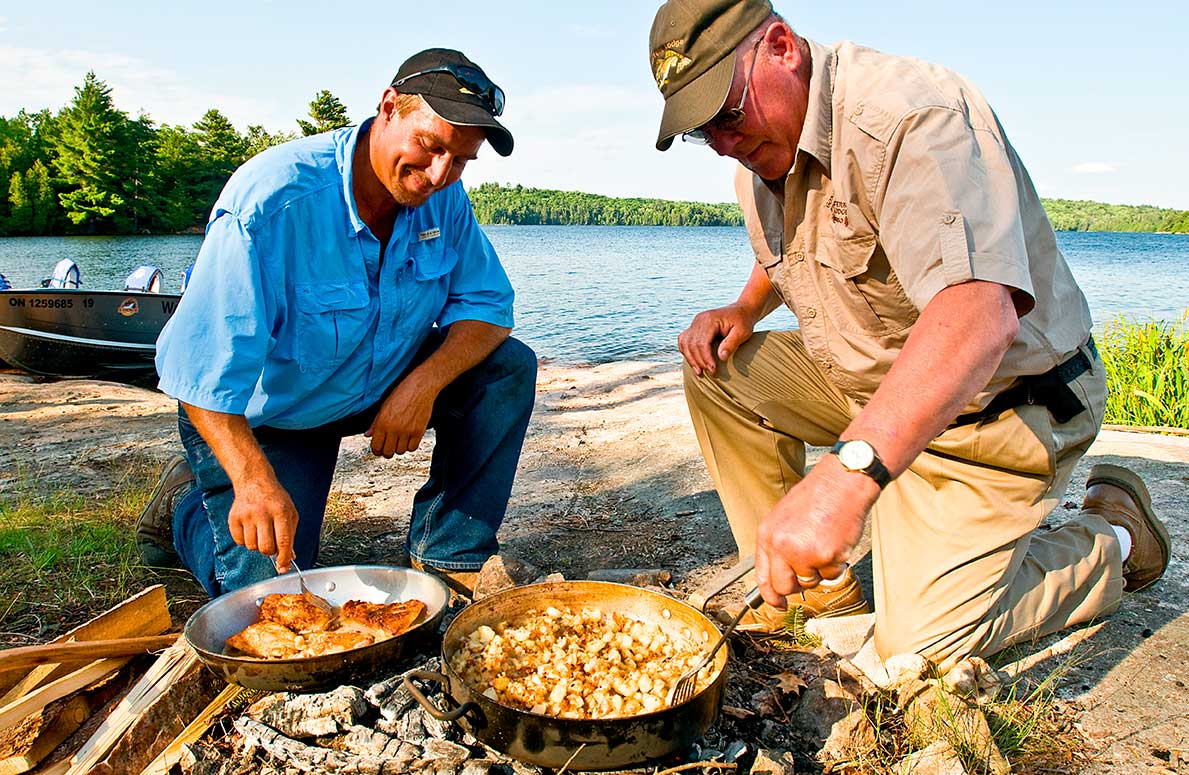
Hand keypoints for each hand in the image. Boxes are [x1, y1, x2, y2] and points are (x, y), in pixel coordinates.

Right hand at [228, 475, 298, 571]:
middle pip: (265, 548)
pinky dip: (245, 540)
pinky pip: (239, 541)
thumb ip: (290, 535)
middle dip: (270, 551)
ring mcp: (246, 515)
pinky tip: (250, 528)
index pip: (283, 541)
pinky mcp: (233, 518)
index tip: (283, 566)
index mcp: (281, 511)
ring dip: (257, 544)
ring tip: (260, 531)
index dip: (284, 558)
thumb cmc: (275, 499)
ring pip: (252, 547)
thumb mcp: (290, 513)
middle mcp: (262, 513)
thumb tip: (289, 557)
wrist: (254, 481)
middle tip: (271, 543)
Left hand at [365, 375, 438, 457]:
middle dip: (387, 452)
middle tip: (389, 448)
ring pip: (400, 451)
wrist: (420, 387)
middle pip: (388, 452)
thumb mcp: (384, 406)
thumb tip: (368, 434)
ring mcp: (407, 431)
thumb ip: (375, 423)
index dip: (376, 450)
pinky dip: (410, 446)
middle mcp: (393, 429)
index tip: (379, 450)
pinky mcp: (419, 431)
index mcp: (382, 422)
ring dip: (399, 448)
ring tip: (400, 441)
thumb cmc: (402, 394)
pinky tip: (409, 439)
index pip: (376, 446)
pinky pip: (412, 448)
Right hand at [677, 303, 757, 375]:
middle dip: (698, 361)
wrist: (741, 311)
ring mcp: (695, 322)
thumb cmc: (743, 322)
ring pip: (685, 343)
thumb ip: (731, 344)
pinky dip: (686, 352)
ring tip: (699, 372)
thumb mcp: (742, 332)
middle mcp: (699, 320)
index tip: (713, 370)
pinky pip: (684, 340)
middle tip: (709, 372)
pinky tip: (693, 362)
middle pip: (692, 344)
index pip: (702, 342)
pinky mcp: (694, 327)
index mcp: (710, 320)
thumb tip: (721, 357)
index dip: (706, 358)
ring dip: (690, 358)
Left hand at [754, 456, 876, 607]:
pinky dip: (837, 563)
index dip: (769, 595)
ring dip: (820, 570)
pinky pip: (831, 574)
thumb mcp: (784, 518)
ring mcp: (803, 553)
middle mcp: (781, 546)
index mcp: (768, 535)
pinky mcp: (825, 556)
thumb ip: (779, 545)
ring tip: (825, 542)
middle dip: (798, 585)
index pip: (762, 575)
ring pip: (811, 581)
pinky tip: (836, 540)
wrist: (841, 483)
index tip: (777, 604)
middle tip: (811, 571)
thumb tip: (779, 575)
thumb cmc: (816, 497)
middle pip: (785, 586)